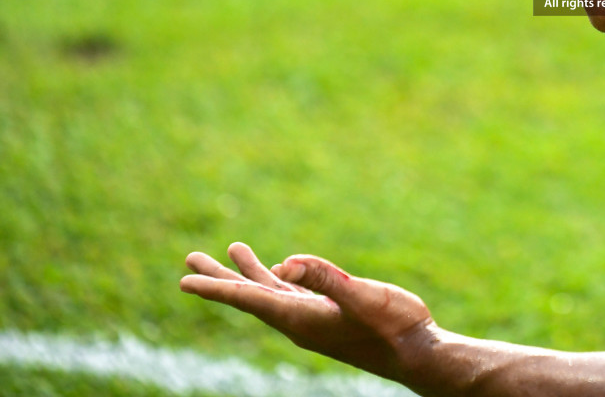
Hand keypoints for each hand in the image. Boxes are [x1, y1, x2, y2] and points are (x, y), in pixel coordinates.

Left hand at [179, 241, 435, 384]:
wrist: (418, 354)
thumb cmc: (394, 327)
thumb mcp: (361, 297)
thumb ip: (325, 278)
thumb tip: (285, 262)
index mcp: (301, 317)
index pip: (250, 299)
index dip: (217, 288)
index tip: (186, 281)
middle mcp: (299, 321)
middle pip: (249, 295)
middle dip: (219, 277)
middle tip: (190, 260)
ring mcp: (313, 319)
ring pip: (269, 292)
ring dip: (246, 272)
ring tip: (229, 250)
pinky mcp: (329, 315)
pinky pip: (291, 294)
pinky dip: (276, 279)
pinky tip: (276, 270)